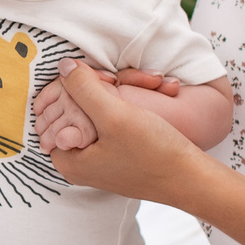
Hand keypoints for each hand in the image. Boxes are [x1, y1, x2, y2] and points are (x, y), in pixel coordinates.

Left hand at [40, 60, 209, 204]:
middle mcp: (78, 165)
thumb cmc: (153, 151)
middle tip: (119, 86)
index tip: (104, 84)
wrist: (191, 178)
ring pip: (93, 116)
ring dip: (111, 100)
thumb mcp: (114, 114)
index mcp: (67, 160)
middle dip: (95, 93)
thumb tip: (62, 67)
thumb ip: (83, 89)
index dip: (75, 90)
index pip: (53, 111)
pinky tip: (140, 112)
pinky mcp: (117, 160)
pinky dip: (120, 113)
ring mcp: (98, 163)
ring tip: (136, 96)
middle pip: (73, 113)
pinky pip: (109, 127)